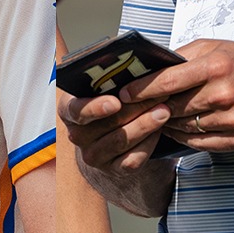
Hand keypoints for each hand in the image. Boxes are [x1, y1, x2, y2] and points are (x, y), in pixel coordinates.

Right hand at [61, 88, 177, 173]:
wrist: (115, 139)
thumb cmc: (112, 103)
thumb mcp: (105, 89)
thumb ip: (110, 79)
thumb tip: (134, 62)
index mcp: (69, 110)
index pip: (76, 110)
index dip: (95, 107)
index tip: (115, 102)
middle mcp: (77, 135)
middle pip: (107, 123)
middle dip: (136, 107)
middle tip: (159, 94)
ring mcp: (94, 156)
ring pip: (121, 141)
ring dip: (146, 124)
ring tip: (165, 110)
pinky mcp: (113, 170)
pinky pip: (132, 159)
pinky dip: (149, 143)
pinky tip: (160, 130)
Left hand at [118, 39, 233, 152]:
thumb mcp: (218, 47)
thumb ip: (184, 55)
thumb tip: (152, 67)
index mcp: (216, 67)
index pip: (168, 81)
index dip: (141, 89)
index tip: (123, 93)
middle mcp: (224, 95)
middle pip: (172, 108)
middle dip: (150, 108)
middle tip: (131, 109)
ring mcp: (231, 121)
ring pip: (183, 128)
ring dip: (167, 124)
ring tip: (156, 117)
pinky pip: (198, 143)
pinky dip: (184, 137)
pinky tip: (178, 128)